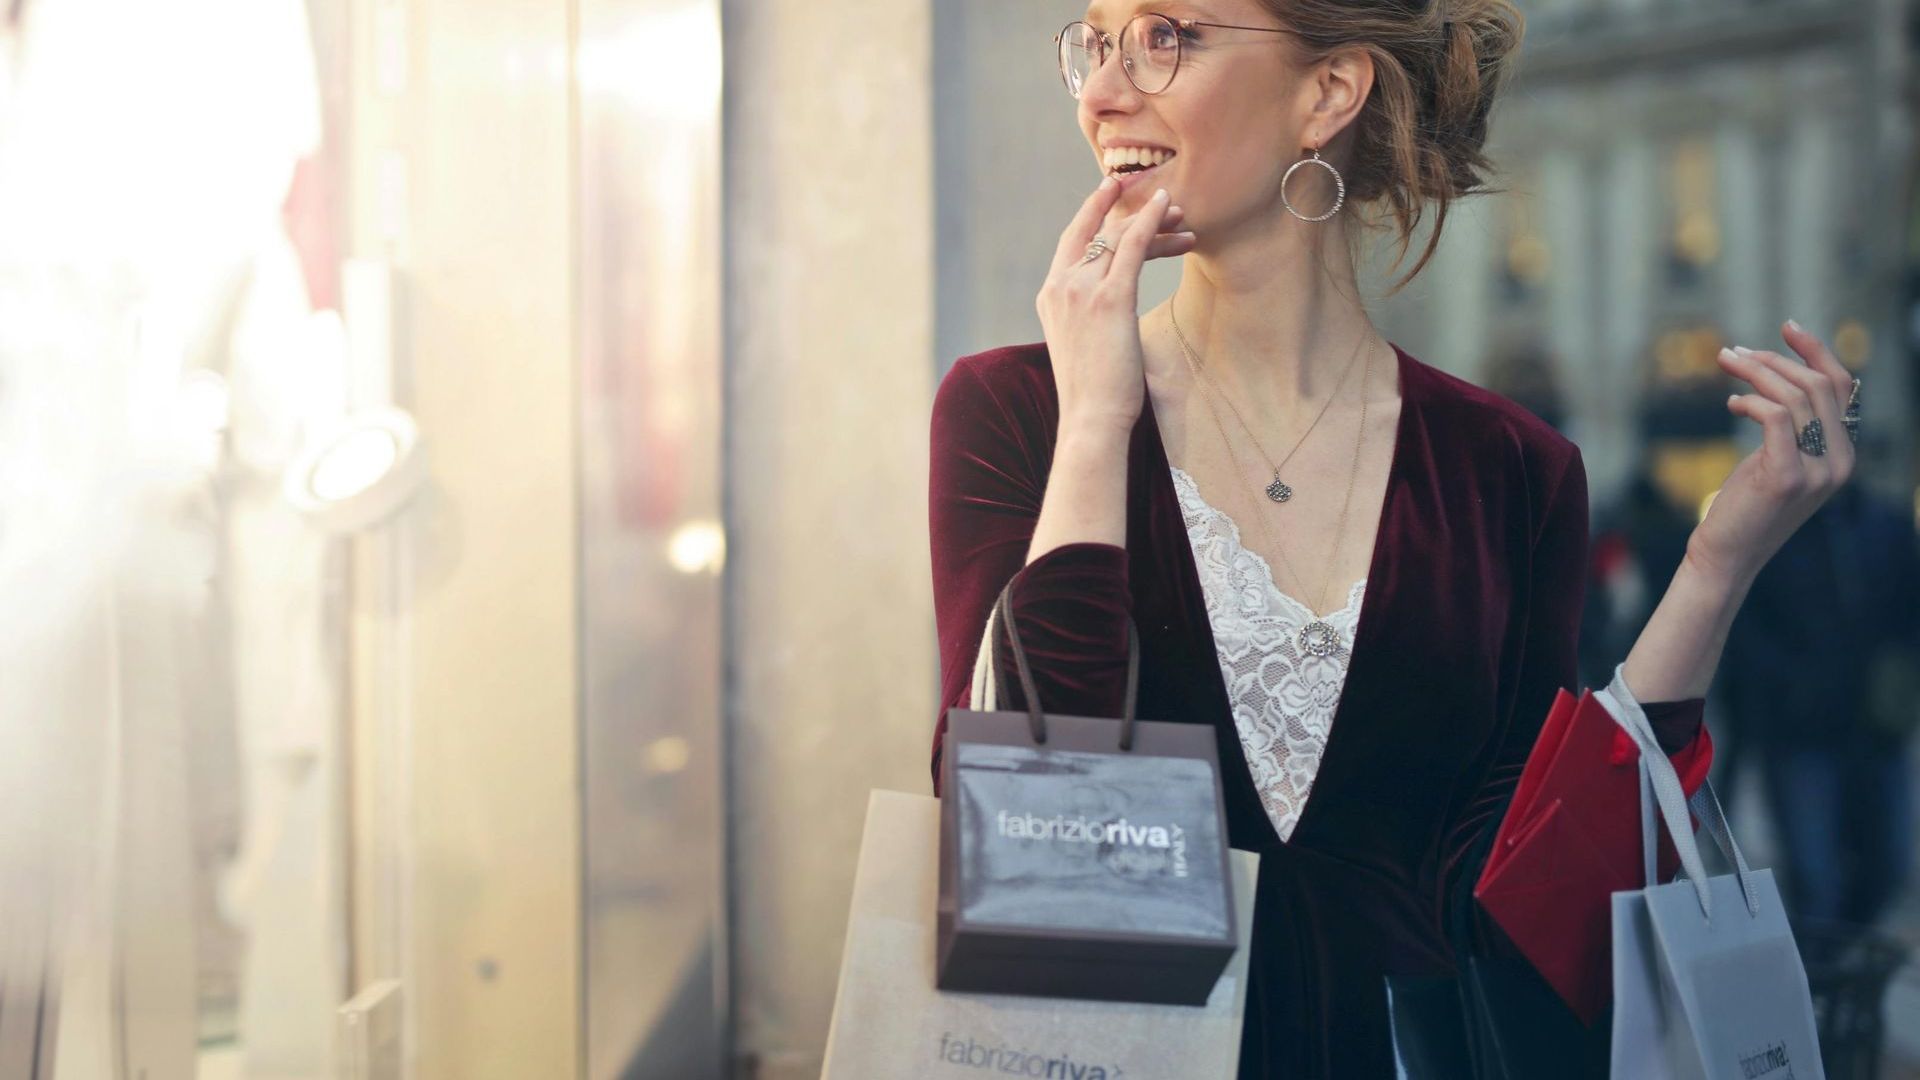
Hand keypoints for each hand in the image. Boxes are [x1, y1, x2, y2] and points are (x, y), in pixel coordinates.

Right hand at [1036, 177, 1196, 436]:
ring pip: (1117, 235)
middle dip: (1123, 206)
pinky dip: (1150, 221)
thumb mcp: (1083, 344)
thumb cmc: (1094, 392)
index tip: (1113, 193)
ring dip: (1150, 218)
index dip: (1092, 211)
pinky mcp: (1110, 299)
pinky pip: (1131, 246)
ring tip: (1179, 212)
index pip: (1072, 241)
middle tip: (1155, 194)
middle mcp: (1061, 286)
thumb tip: (1111, 313)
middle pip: (1095, 231)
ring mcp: (1081, 290)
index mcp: (1050, 296)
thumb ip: (1089, 317)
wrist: (1090, 418)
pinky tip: (1169, 208)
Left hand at [1688, 320, 1857, 584]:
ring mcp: (1817, 471)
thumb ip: (1791, 427)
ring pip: (1793, 397)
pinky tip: (1730, 404)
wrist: (1727, 555)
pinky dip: (1750, 402)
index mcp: (1843, 454)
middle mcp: (1839, 462)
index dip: (1815, 351)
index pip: (1840, 387)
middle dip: (1773, 360)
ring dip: (1754, 373)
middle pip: (1817, 386)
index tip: (1786, 326)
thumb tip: (1776, 374)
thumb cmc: (1746, 505)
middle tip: (1732, 353)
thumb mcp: (1777, 459)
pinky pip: (1773, 417)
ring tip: (1725, 365)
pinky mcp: (1787, 477)